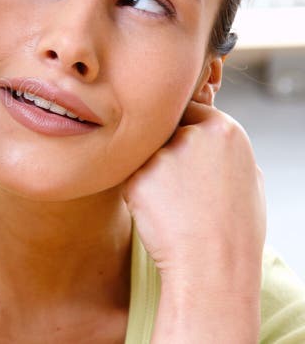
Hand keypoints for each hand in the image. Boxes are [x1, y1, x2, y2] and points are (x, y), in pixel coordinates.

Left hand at [121, 100, 265, 341]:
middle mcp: (193, 135)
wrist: (212, 267)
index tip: (184, 153)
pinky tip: (160, 214)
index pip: (191, 110)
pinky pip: (131, 177)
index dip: (183, 132)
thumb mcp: (247, 176)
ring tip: (174, 205)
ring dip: (151, 173)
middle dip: (164, 149)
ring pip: (144, 154)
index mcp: (225, 130)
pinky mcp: (136, 176)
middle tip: (177, 185)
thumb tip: (204, 130)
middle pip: (162, 129)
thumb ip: (222, 147)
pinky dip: (139, 193)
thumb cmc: (234, 230)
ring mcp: (162, 155)